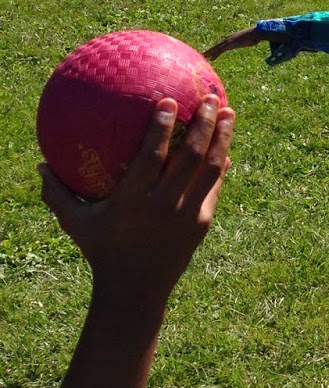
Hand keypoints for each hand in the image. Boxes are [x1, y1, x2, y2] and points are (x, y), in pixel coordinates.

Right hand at [39, 97, 234, 311]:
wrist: (135, 292)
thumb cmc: (102, 251)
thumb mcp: (76, 224)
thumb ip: (58, 194)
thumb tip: (40, 165)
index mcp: (132, 202)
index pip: (152, 158)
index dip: (161, 128)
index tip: (168, 100)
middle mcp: (163, 206)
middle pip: (190, 157)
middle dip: (203, 123)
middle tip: (209, 96)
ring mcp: (187, 215)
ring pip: (211, 169)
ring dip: (223, 138)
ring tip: (228, 111)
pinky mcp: (201, 224)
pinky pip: (215, 188)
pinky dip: (222, 166)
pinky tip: (227, 149)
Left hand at [203, 25, 279, 60]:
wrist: (255, 33)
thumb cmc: (254, 36)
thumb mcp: (249, 40)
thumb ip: (248, 41)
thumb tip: (253, 41)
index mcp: (232, 38)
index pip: (221, 45)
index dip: (215, 49)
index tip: (210, 53)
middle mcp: (228, 39)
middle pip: (216, 46)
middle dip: (209, 51)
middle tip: (202, 55)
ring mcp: (228, 41)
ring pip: (216, 48)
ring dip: (209, 53)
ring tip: (203, 57)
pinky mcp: (230, 44)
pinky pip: (220, 51)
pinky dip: (215, 55)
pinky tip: (211, 59)